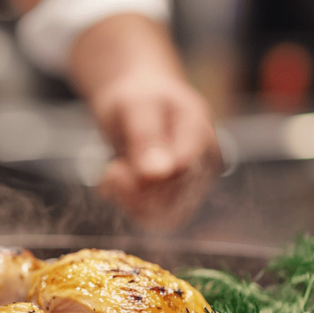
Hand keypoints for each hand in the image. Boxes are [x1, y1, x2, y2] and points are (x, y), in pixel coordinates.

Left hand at [66, 13, 222, 230]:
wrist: (136, 100)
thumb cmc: (139, 95)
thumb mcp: (136, 106)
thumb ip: (147, 136)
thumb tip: (157, 174)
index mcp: (200, 134)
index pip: (182, 170)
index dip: (147, 178)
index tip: (115, 168)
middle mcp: (202, 164)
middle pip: (174, 198)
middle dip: (133, 190)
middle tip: (111, 170)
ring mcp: (190, 183)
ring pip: (164, 215)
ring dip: (129, 201)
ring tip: (112, 174)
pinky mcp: (174, 197)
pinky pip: (153, 217)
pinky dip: (128, 205)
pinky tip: (115, 184)